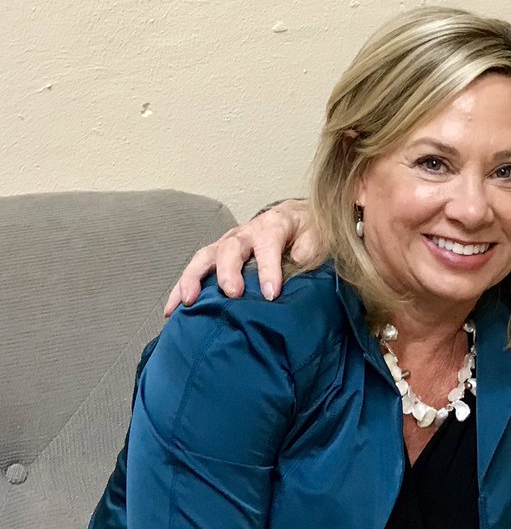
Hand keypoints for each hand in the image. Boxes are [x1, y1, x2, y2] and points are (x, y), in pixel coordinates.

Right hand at [164, 199, 315, 314]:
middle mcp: (247, 232)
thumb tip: (299, 258)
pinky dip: (182, 288)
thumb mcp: (319, 236)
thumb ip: (311, 245)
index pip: (268, 244)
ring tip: (188, 302)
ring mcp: (229, 243)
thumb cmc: (309, 232)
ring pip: (206, 257)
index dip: (268, 268)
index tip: (271, 294)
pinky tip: (172, 309)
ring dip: (194, 278)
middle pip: (231, 248)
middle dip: (228, 271)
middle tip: (232, 293)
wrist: (299, 219)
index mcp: (275, 225)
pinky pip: (197, 269)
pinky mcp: (219, 255)